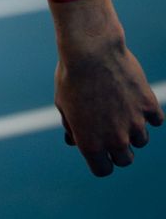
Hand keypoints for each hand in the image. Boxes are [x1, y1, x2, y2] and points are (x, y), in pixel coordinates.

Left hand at [56, 34, 163, 176]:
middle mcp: (115, 139)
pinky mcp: (149, 106)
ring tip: (120, 107)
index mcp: (91, 144)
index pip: (103, 170)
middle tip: (112, 128)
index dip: (100, 159)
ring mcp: (135, 124)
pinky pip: (156, 120)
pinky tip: (135, 98)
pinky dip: (148, 112)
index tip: (99, 147)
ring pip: (141, 140)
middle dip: (118, 148)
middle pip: (124, 160)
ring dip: (133, 129)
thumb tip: (74, 140)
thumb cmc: (72, 75)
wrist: (90, 48)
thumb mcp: (63, 103)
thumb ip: (72, 127)